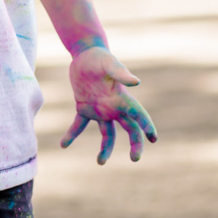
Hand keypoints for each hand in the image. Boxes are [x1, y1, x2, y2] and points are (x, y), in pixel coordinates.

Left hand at [61, 46, 157, 163]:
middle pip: (129, 130)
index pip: (139, 116)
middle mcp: (114, 107)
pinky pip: (79, 125)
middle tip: (135, 159)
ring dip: (105, 149)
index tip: (154, 139)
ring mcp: (100, 110)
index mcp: (123, 98)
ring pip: (107, 134)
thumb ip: (121, 73)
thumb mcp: (110, 64)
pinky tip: (63, 145)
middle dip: (135, 144)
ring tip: (100, 162)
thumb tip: (136, 82)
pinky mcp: (84, 108)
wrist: (85, 55)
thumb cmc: (100, 58)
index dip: (147, 126)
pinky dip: (72, 135)